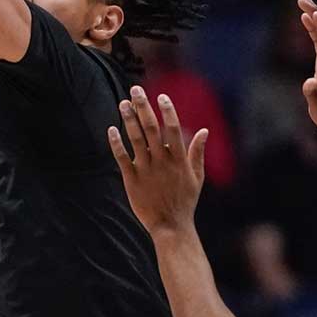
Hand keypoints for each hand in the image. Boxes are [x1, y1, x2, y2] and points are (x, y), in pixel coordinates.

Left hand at [108, 86, 208, 235]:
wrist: (170, 226)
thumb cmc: (185, 200)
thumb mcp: (196, 176)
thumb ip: (197, 152)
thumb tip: (204, 130)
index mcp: (179, 159)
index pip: (173, 128)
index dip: (167, 111)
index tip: (160, 96)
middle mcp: (162, 161)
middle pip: (151, 128)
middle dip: (143, 107)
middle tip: (135, 90)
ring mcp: (146, 170)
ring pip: (136, 139)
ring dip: (128, 119)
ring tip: (122, 103)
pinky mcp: (132, 180)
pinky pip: (122, 158)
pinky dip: (116, 143)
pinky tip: (112, 128)